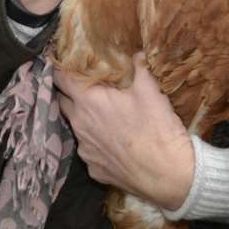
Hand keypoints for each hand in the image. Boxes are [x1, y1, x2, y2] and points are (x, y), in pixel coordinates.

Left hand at [55, 54, 194, 210]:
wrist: (168, 175)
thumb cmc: (157, 129)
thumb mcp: (151, 91)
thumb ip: (140, 67)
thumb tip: (138, 53)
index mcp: (88, 101)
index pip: (61, 78)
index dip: (60, 67)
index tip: (62, 62)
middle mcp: (79, 125)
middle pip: (63, 102)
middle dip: (69, 93)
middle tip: (84, 86)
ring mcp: (85, 150)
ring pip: (76, 127)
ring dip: (83, 119)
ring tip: (103, 115)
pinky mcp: (94, 169)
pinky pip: (89, 151)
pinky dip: (96, 143)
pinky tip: (113, 143)